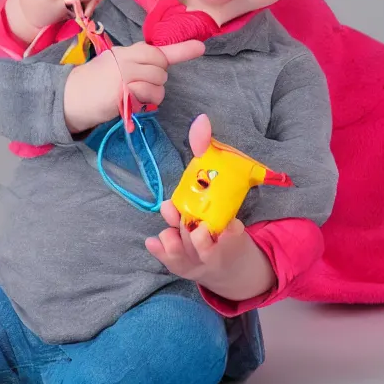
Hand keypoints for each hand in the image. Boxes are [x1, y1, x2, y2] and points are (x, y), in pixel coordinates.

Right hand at [63, 39, 204, 133]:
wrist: (70, 97)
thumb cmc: (95, 82)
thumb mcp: (116, 64)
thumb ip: (139, 60)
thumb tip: (162, 59)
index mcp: (126, 52)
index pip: (157, 50)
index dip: (181, 50)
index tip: (200, 47)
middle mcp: (126, 60)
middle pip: (162, 69)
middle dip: (156, 79)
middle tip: (137, 85)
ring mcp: (125, 75)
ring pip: (159, 84)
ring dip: (152, 95)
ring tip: (132, 96)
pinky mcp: (123, 92)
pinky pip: (150, 97)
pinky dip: (145, 103)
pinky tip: (130, 102)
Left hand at [145, 115, 277, 300]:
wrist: (229, 258)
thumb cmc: (221, 208)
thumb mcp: (223, 181)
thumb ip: (206, 149)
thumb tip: (201, 119)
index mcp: (231, 230)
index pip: (232, 234)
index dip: (228, 233)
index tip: (225, 228)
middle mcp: (215, 246)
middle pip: (203, 242)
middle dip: (194, 233)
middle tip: (189, 222)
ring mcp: (198, 258)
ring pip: (186, 253)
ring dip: (176, 243)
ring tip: (168, 233)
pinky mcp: (183, 263)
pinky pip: (171, 261)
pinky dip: (162, 253)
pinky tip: (152, 241)